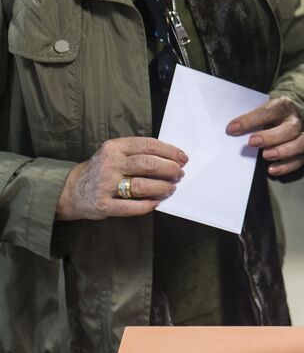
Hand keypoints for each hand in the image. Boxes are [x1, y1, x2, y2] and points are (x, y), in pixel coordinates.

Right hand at [57, 138, 187, 220]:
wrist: (72, 189)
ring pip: (141, 185)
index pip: (148, 145)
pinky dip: (146, 205)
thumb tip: (171, 158)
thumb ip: (137, 153)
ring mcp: (105, 184)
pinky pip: (130, 207)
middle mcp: (110, 163)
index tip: (183, 158)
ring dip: (161, 187)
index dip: (169, 152)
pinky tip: (156, 203)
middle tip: (179, 174)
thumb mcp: (115, 153)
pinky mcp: (103, 204)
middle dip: (169, 169)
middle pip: (147, 164)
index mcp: (115, 147)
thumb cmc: (102, 170)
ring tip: (171, 188)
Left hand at [226, 96, 303, 176]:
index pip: (268, 111)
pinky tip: (272, 169)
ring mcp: (302, 135)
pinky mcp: (303, 150)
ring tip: (265, 156)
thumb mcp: (261, 108)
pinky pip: (299, 160)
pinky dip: (286, 166)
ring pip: (300, 144)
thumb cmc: (272, 113)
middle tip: (252, 142)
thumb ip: (249, 118)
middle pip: (290, 128)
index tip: (233, 129)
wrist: (291, 113)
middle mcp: (295, 120)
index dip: (250, 120)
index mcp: (283, 105)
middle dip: (270, 137)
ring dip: (282, 151)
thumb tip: (231, 130)